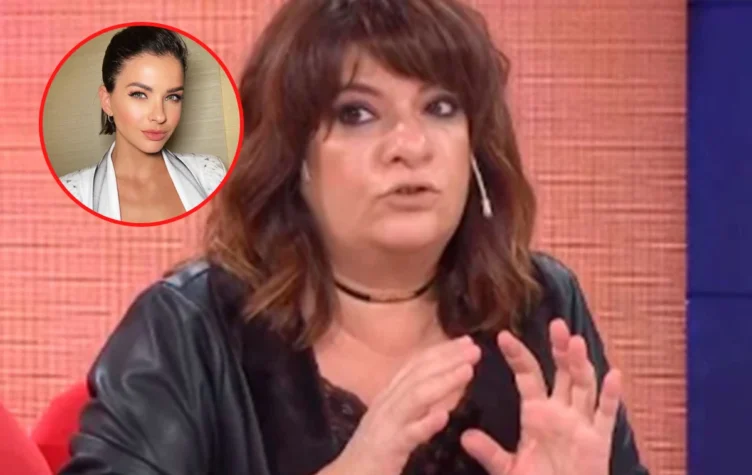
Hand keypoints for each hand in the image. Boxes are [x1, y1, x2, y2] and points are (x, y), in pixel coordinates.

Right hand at [335, 336, 481, 474]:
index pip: (416, 366)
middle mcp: (386, 403)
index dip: (441, 351)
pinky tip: (443, 416)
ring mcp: (386, 424)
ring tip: (468, 370)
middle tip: (474, 347)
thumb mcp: (394, 421)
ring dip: (443, 381)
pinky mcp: (387, 448)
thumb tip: (441, 390)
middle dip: (448, 358)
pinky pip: (408, 434)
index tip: (466, 341)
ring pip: (415, 397)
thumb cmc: (374, 452)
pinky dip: (425, 423)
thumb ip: (414, 406)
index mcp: (389, 396)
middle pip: (418, 374)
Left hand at [460, 318, 620, 474]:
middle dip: (559, 349)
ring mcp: (581, 423)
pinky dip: (611, 396)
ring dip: (581, 364)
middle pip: (562, 372)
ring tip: (576, 342)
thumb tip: (465, 437)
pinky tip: (613, 375)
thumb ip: (490, 453)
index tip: (503, 336)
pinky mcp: (599, 440)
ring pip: (584, 386)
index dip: (517, 356)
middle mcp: (560, 411)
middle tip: (556, 324)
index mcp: (536, 412)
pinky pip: (606, 415)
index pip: (527, 376)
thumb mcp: (508, 469)